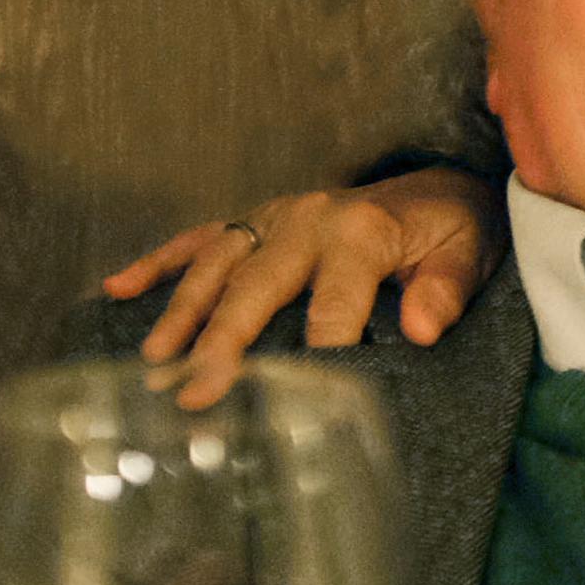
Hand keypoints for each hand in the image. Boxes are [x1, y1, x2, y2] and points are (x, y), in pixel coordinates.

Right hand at [103, 167, 502, 408]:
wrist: (439, 186)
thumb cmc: (453, 228)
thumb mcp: (469, 252)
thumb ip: (446, 289)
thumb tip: (423, 329)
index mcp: (360, 233)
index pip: (335, 304)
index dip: (319, 350)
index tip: (297, 398)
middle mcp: (308, 220)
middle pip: (256, 288)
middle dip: (224, 341)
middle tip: (196, 392)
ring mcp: (274, 218)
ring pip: (216, 265)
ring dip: (182, 311)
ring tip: (154, 361)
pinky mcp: (256, 220)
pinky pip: (199, 238)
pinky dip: (157, 261)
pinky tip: (115, 288)